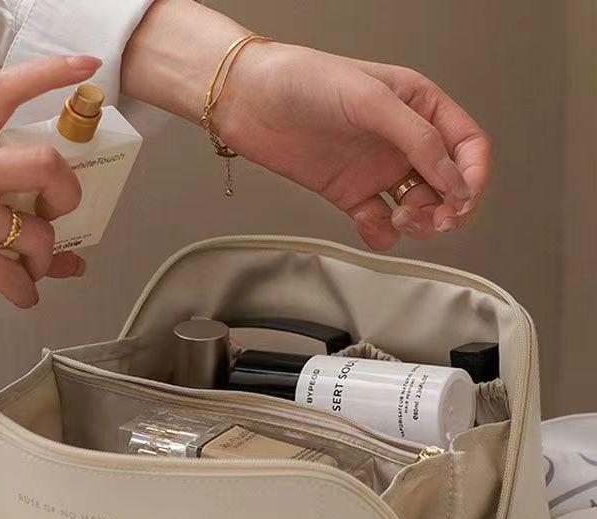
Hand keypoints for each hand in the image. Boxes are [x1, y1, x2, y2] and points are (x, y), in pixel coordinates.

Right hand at [0, 55, 99, 328]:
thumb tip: (70, 255)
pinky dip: (26, 294)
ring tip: (26, 270)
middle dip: (68, 194)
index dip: (48, 75)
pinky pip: (14, 277)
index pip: (1, 92)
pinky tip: (17, 294)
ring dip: (43, 262)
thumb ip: (3, 213)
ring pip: (37, 232)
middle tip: (55, 215)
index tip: (83, 66)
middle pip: (44, 162)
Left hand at [215, 43, 490, 249]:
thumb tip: (454, 180)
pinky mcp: (349, 193)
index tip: (461, 201)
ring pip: (417, 208)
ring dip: (417, 223)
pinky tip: (367, 223)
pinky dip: (380, 233)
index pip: (467, 146)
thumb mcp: (371, 99)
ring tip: (398, 220)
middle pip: (448, 185)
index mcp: (419, 106)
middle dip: (448, 209)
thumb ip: (418, 139)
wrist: (248, 101)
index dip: (473, 177)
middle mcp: (402, 140)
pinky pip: (378, 223)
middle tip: (433, 221)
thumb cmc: (304, 81)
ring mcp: (376, 169)